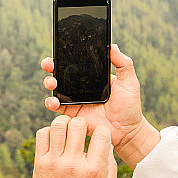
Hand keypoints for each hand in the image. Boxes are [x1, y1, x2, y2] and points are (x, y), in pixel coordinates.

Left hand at [33, 115, 116, 177]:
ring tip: (67, 132)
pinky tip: (56, 140)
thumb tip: (107, 142)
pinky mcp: (40, 164)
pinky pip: (42, 135)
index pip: (101, 133)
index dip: (102, 132)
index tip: (99, 138)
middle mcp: (73, 164)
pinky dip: (49, 132)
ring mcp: (54, 163)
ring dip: (65, 124)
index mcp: (94, 171)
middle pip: (78, 124)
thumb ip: (110, 164)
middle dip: (83, 124)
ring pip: (58, 125)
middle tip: (82, 132)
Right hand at [41, 44, 159, 167]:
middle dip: (51, 67)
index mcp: (91, 77)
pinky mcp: (72, 115)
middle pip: (60, 74)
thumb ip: (123, 63)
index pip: (75, 63)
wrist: (127, 131)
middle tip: (48, 64)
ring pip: (55, 89)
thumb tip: (113, 46)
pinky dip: (51, 103)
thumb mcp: (129, 81)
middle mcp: (80, 87)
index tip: (58, 51)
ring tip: (52, 83)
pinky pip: (57, 107)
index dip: (64, 56)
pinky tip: (54, 101)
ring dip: (49, 83)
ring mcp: (74, 100)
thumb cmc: (129, 106)